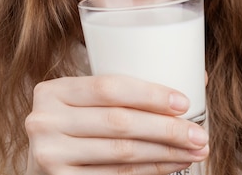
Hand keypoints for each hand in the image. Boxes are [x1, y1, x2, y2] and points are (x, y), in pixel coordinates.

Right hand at [24, 75, 208, 174]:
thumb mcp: (78, 105)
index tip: (183, 102)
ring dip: (165, 152)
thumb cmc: (70, 131)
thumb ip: (115, 94)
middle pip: (118, 121)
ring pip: (122, 151)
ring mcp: (49, 153)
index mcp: (50, 91)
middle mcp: (44, 120)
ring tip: (193, 150)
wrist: (44, 167)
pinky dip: (150, 171)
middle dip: (166, 128)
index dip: (149, 94)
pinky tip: (170, 164)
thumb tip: (193, 77)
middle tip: (197, 133)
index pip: (106, 87)